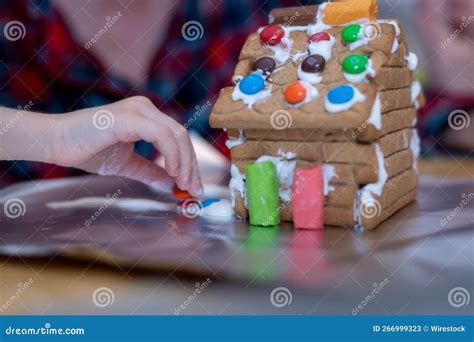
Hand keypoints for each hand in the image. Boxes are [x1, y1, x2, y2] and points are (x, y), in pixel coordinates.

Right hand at [49, 96, 201, 195]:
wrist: (55, 142)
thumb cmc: (86, 149)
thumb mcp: (125, 164)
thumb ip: (148, 170)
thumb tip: (168, 183)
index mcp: (146, 116)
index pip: (177, 138)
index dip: (189, 162)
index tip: (193, 186)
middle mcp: (145, 108)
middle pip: (182, 136)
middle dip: (191, 165)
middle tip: (194, 190)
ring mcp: (138, 110)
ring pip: (176, 134)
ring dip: (184, 163)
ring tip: (184, 185)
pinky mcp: (129, 118)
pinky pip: (161, 135)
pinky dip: (171, 154)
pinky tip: (172, 173)